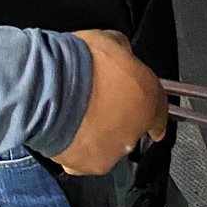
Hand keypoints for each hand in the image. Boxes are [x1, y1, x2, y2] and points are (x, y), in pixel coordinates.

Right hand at [50, 29, 167, 175]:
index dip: (151, 111)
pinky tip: (66, 130)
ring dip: (98, 133)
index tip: (148, 115)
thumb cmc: (79, 60)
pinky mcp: (85, 166)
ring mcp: (110, 152)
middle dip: (118, 117)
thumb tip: (120, 54)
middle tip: (97, 101)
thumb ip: (122, 53)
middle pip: (131, 128)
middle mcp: (134, 131)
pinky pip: (84, 157)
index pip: (159, 111)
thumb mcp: (110, 39)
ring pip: (109, 145)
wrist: (48, 85)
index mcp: (147, 99)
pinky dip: (77, 146)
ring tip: (77, 116)